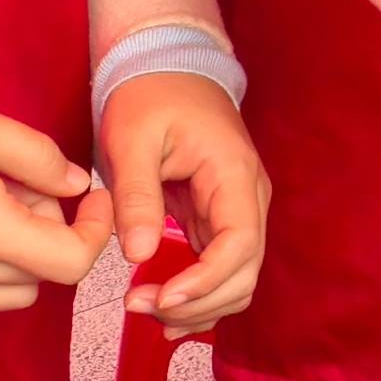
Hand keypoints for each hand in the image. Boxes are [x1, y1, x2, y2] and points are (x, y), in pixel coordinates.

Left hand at [98, 71, 269, 333]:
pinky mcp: (220, 220)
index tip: (160, 298)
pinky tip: (166, 311)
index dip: (206, 281)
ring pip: (238, 279)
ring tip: (146, 310)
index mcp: (233, 173)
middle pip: (245, 272)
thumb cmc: (149, 97)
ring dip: (200, 306)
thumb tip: (138, 255)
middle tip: (138, 306)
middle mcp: (248, 197)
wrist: (167, 69)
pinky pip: (222, 269)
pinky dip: (199, 296)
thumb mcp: (132, 140)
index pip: (241, 244)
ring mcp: (239, 210)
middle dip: (198, 302)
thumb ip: (136, 196)